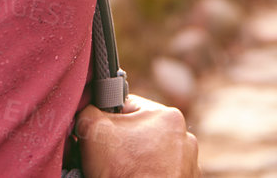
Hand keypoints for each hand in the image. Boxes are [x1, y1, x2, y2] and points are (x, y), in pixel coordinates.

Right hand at [74, 92, 199, 177]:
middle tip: (110, 159)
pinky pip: (161, 173)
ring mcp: (188, 164)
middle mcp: (184, 138)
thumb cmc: (122, 172)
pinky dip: (147, 176)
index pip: (128, 107)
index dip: (108, 121)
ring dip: (137, 162)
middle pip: (140, 133)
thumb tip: (88, 110)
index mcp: (167, 116)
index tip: (101, 137)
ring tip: (123, 173)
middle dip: (123, 144)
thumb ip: (89, 110)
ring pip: (151, 155)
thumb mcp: (93, 130)